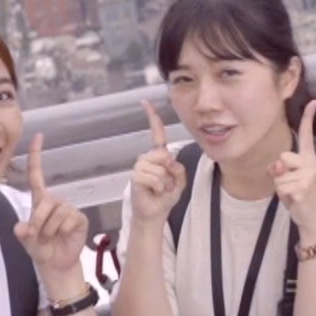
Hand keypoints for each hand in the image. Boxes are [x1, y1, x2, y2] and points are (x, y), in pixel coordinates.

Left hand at [16, 135, 90, 292]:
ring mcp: (68, 209)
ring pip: (55, 213)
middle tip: (38, 236)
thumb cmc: (40, 248)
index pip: (36, 175)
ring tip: (51, 238)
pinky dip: (61, 231)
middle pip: (44, 202)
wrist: (56, 263)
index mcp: (39, 201)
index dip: (36, 156)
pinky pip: (68, 220)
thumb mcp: (26, 240)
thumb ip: (23, 233)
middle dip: (38, 221)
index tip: (38, 136)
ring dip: (49, 229)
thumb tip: (23, 228)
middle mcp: (54, 201)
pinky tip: (63, 236)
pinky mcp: (78, 218)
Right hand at [130, 101, 187, 225]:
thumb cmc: (166, 196)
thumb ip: (178, 169)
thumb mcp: (179, 181)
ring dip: (165, 182)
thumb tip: (167, 160)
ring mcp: (140, 167)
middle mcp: (147, 158)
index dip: (152, 118)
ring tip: (160, 189)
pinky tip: (154, 192)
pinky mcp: (136, 177)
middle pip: (163, 155)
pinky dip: (158, 187)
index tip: (145, 103)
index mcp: (158, 156)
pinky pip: (153, 177)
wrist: (155, 212)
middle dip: (170, 172)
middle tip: (167, 184)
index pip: (157, 135)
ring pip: (159, 168)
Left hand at [272, 100, 315, 240]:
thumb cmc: (299, 196)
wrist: (312, 218)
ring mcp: (309, 176)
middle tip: (291, 186)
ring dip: (280, 187)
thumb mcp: (288, 180)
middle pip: (283, 157)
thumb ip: (281, 169)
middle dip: (280, 173)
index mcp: (310, 159)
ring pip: (279, 174)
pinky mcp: (304, 188)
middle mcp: (312, 164)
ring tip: (292, 193)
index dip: (309, 119)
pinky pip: (281, 186)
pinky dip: (283, 196)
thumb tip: (278, 165)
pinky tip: (293, 200)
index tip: (313, 102)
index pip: (306, 136)